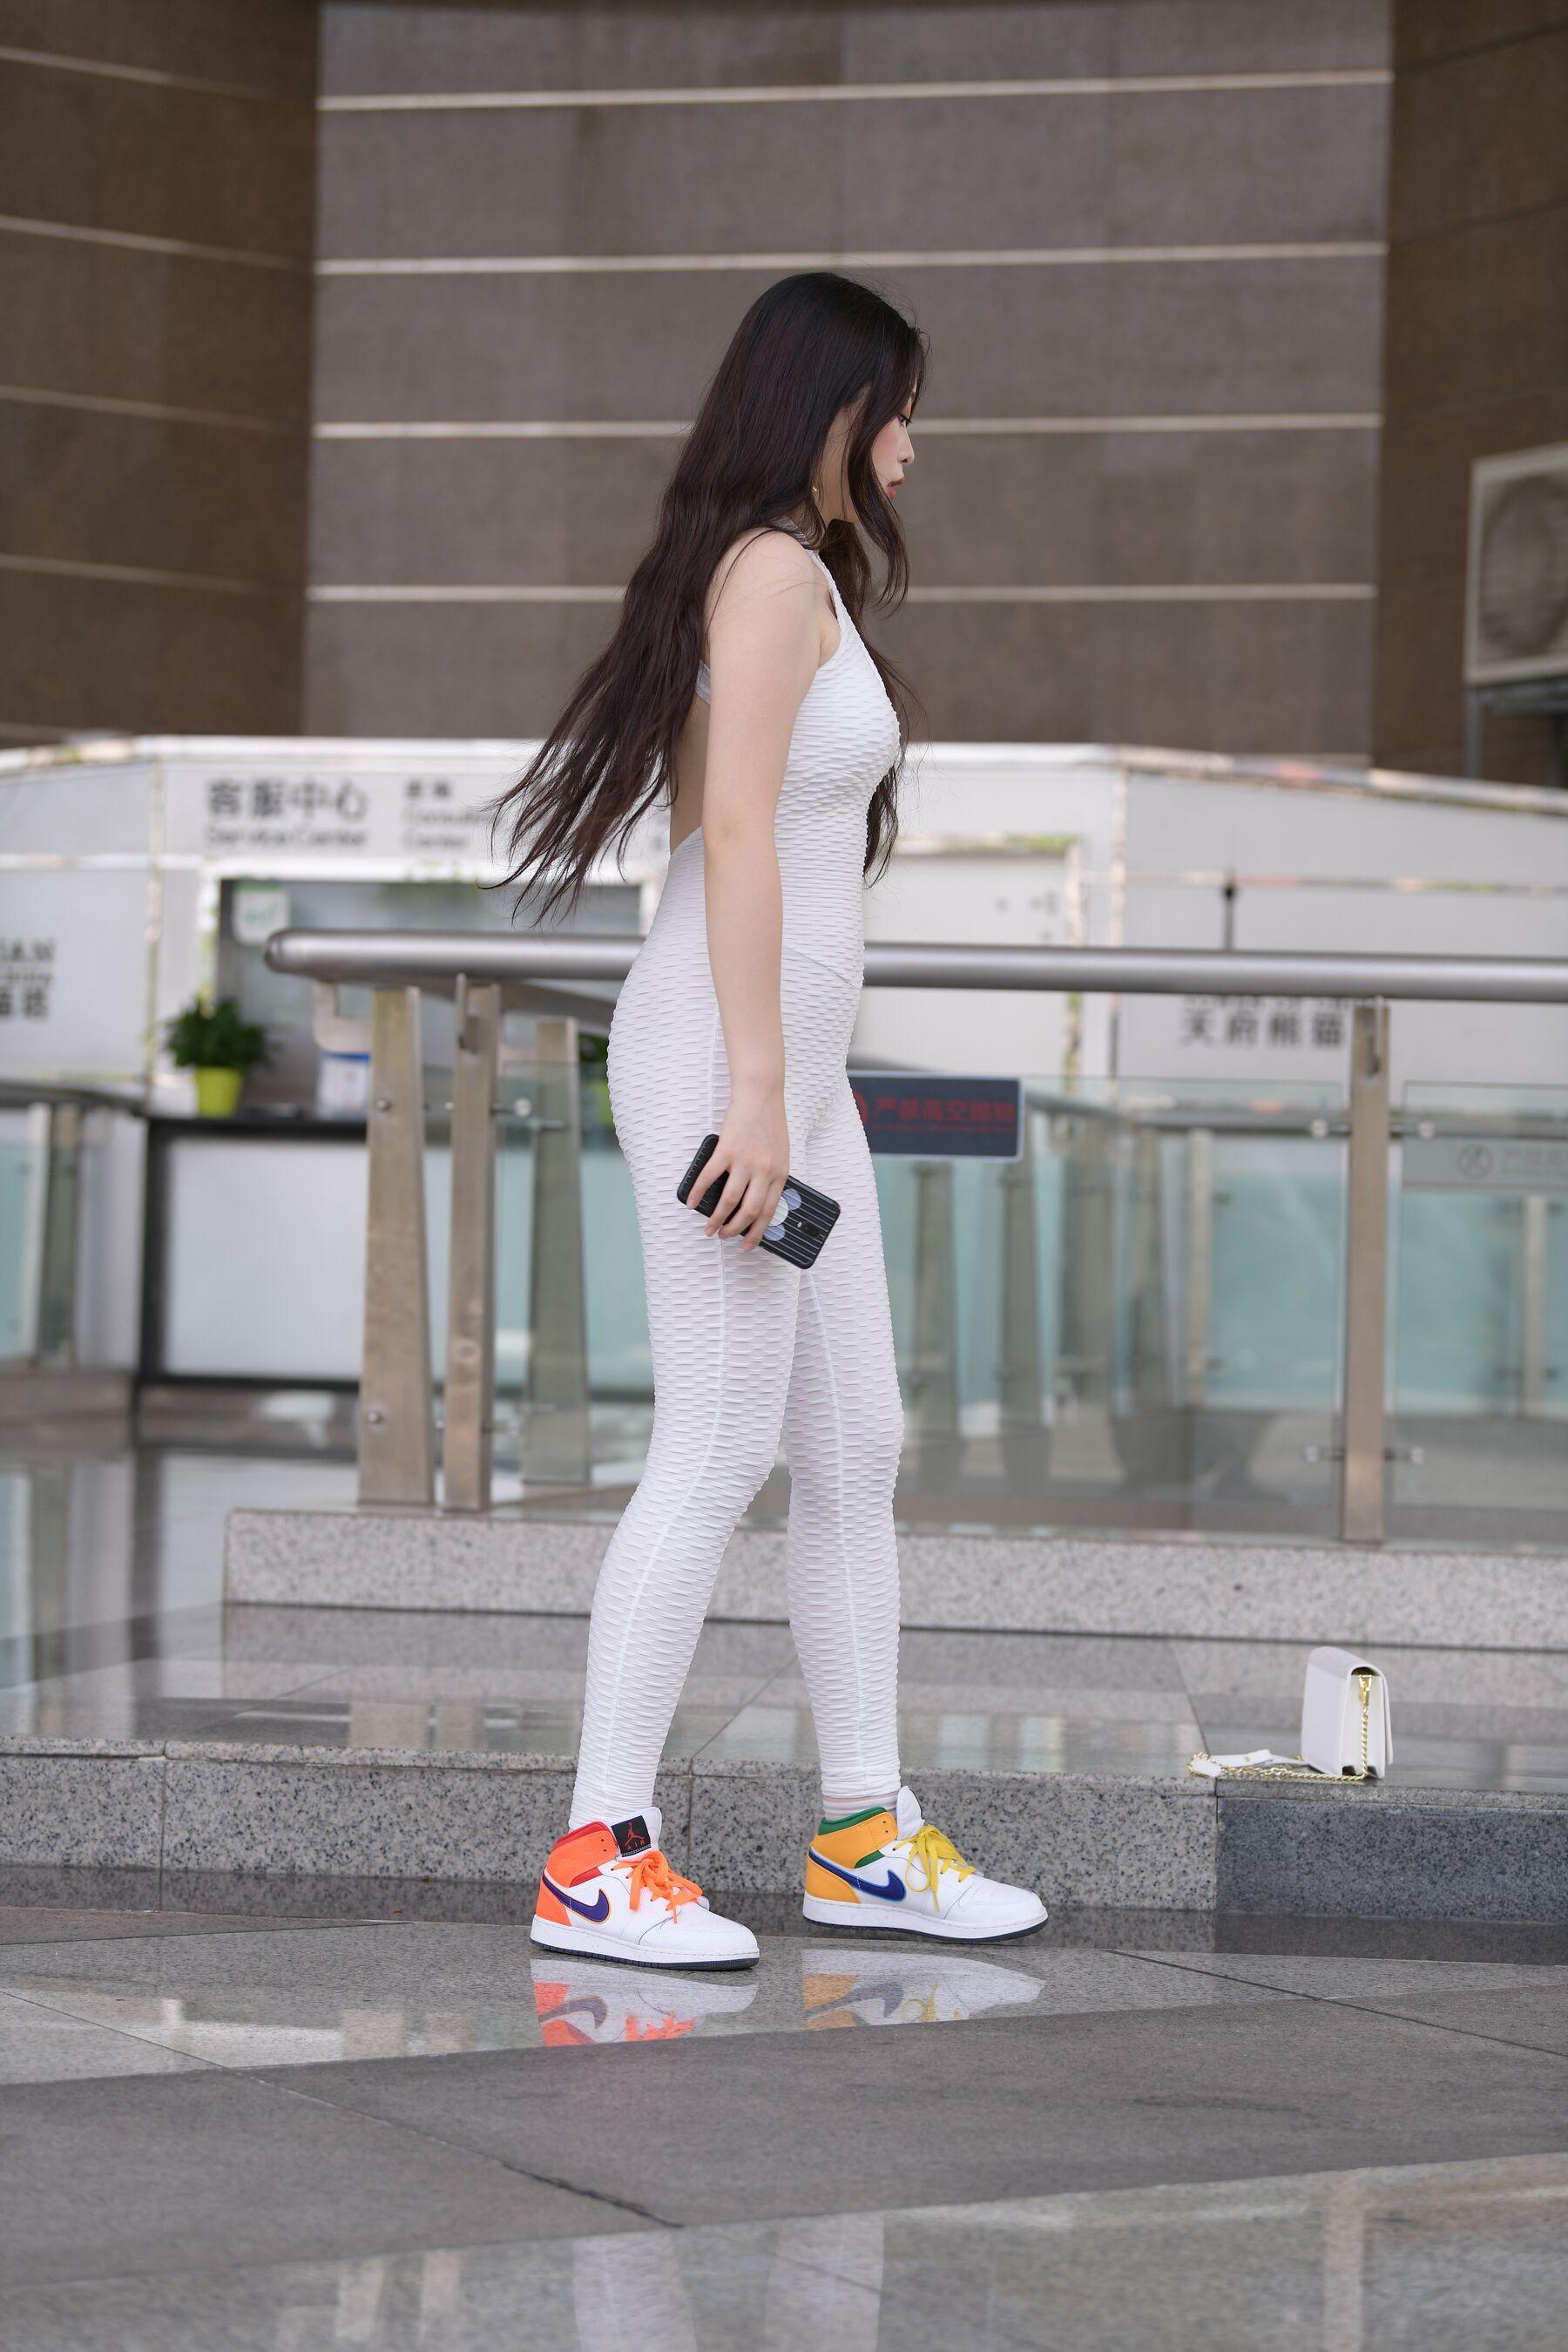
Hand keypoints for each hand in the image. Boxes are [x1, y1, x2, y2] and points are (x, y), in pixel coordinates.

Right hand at [691, 1091, 789, 1249]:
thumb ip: (772, 1177)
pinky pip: (709, 1177)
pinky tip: (692, 1201)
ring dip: (717, 1218)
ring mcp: (744, 1161)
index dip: (757, 1232)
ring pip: (729, 1200)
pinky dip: (698, 1192)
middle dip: (734, 1229)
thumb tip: (755, 1201)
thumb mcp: (781, 1155)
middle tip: (724, 1237)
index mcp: (780, 1173)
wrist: (761, 1096)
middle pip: (748, 1211)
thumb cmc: (770, 1124)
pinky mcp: (726, 1150)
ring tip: (709, 1228)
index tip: (748, 1245)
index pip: (769, 1211)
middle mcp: (764, 1170)